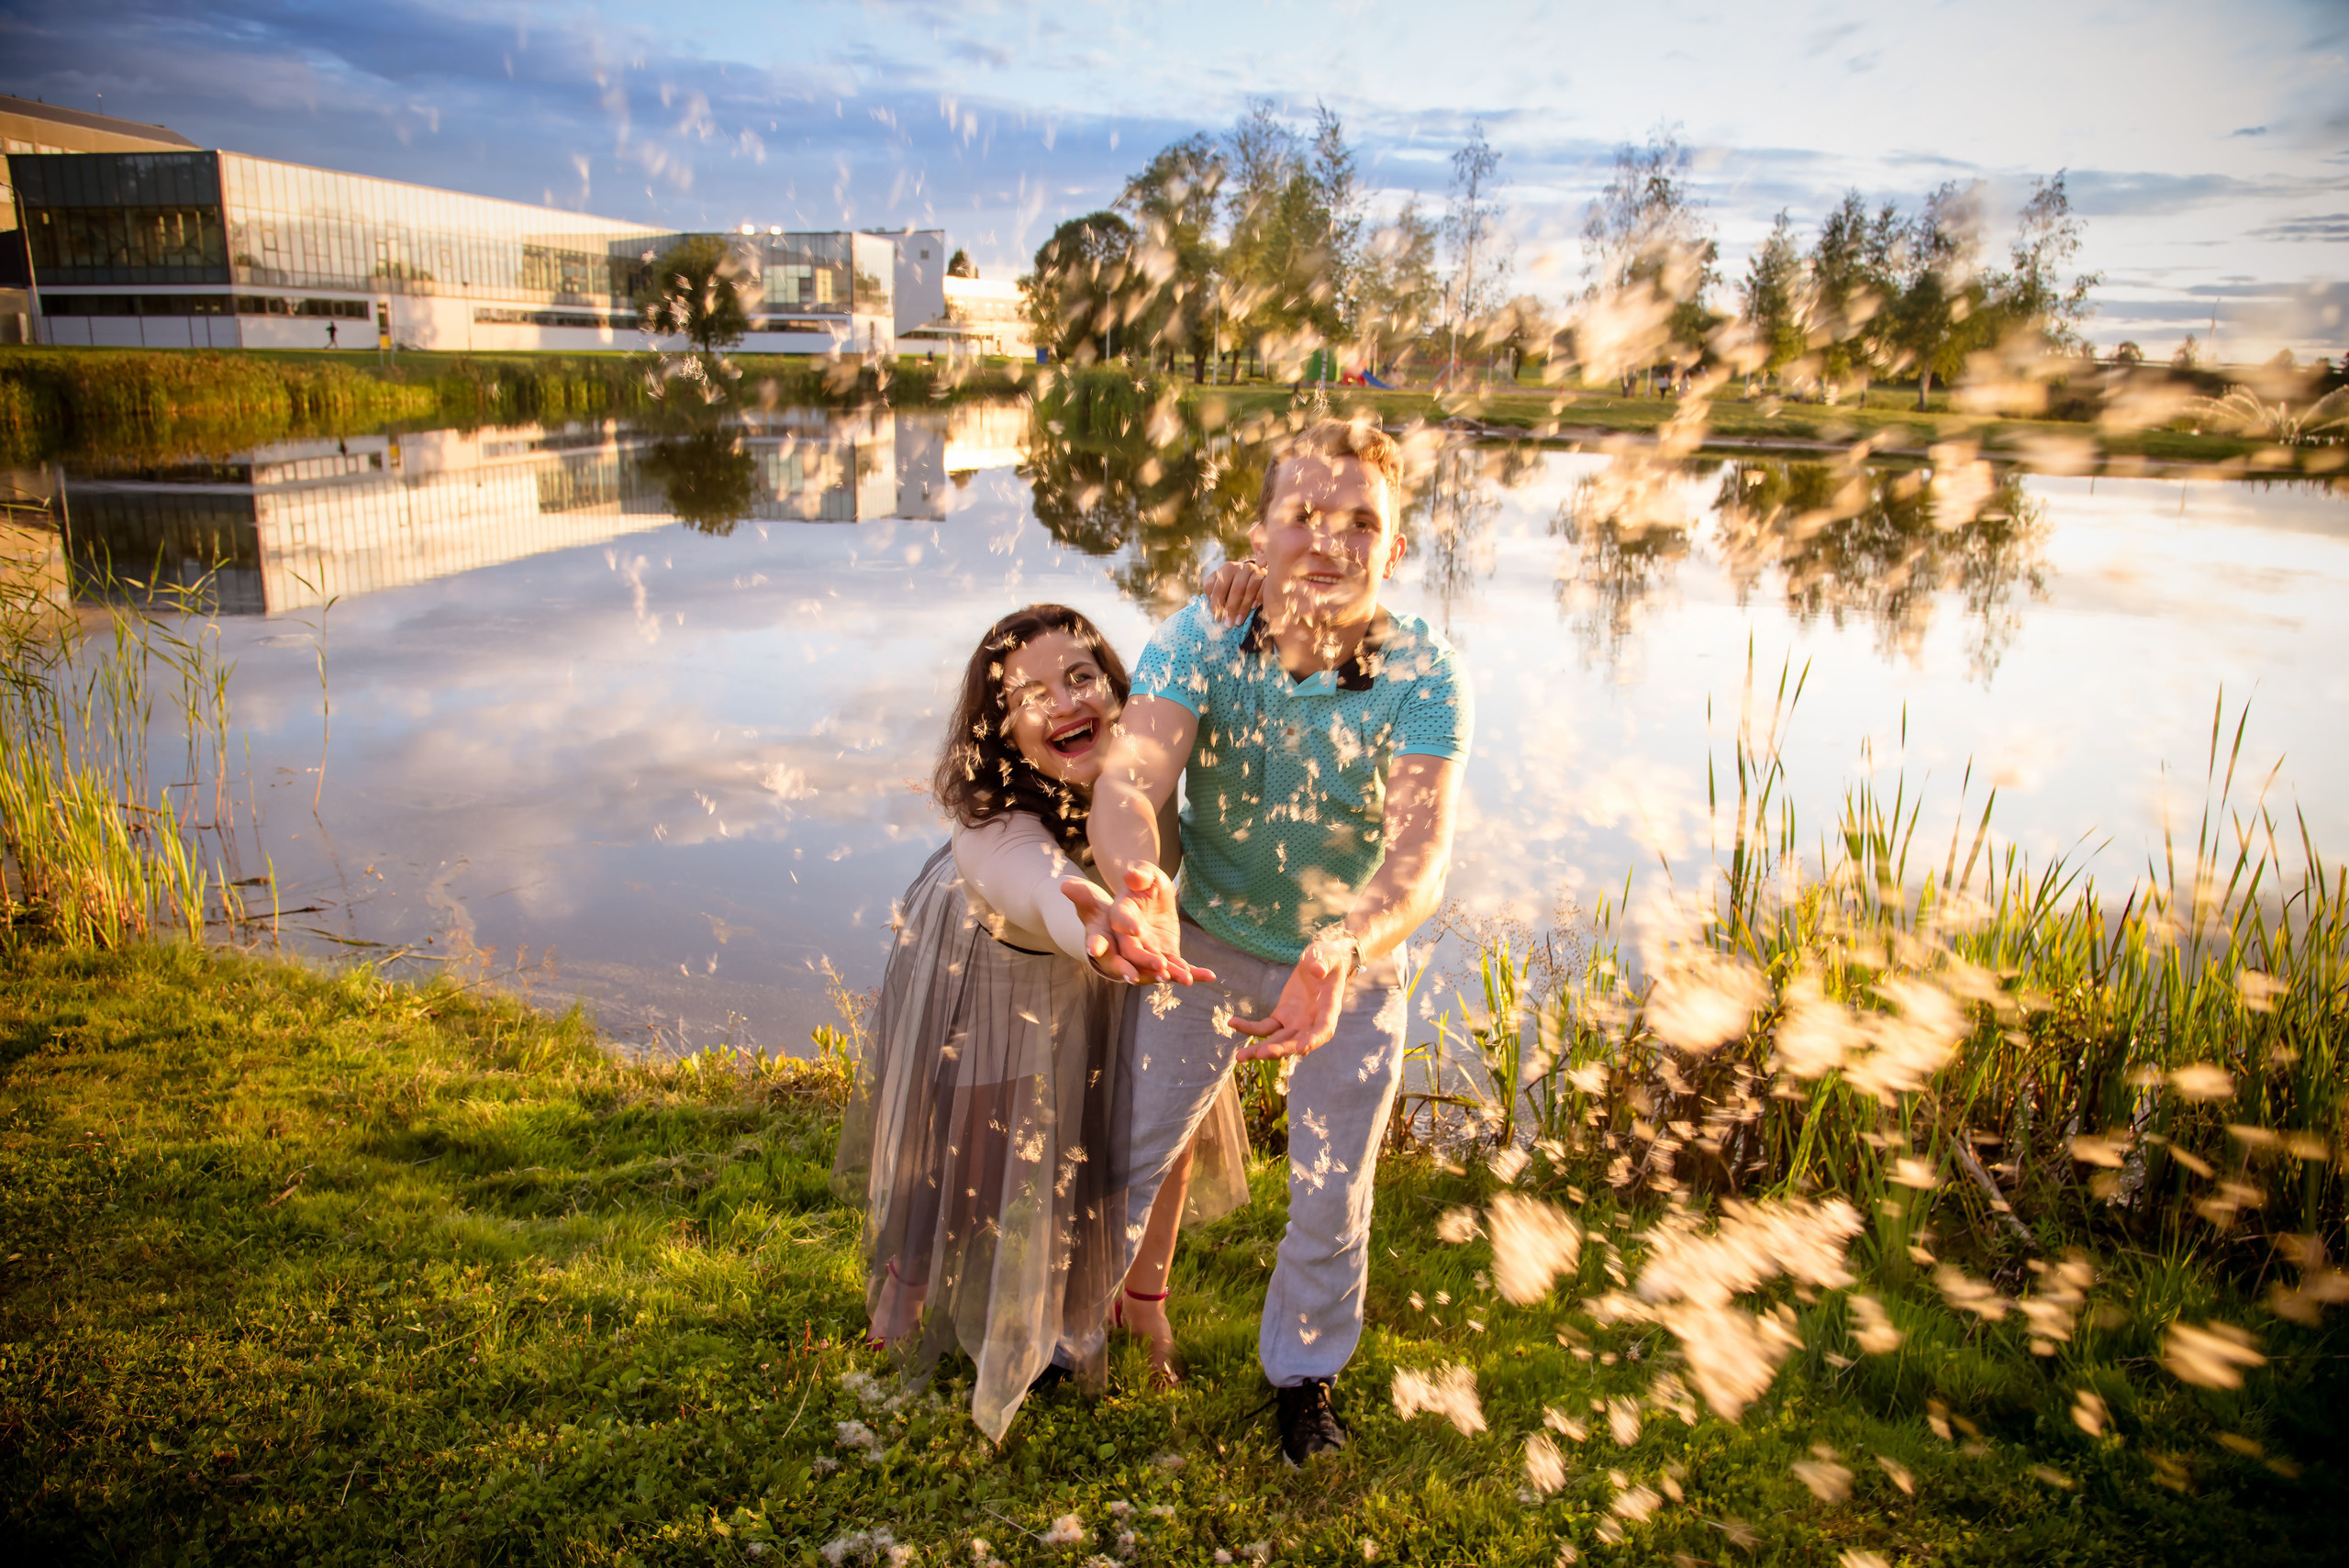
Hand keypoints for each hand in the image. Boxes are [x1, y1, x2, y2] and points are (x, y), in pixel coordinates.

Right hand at [1064, 866, 1215, 984]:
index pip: (1120, 919)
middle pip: (1134, 951)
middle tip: (1160, 966)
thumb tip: (1132, 875)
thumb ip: (1139, 874)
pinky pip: (1178, 965)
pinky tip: (1209, 976)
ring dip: (1170, 972)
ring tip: (1186, 978)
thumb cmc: (1146, 881)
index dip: (1125, 923)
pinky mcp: (1166, 954)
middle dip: (1146, 960)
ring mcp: (1148, 948)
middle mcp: (1130, 936)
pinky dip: (1193, 972)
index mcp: (1121, 912)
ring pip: (1157, 964)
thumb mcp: (1145, 873)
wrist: (1154, 895)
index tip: (1135, 929)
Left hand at [1202, 557, 1265, 626]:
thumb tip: (1209, 605)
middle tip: (1227, 624)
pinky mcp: (1266, 576)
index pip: (1219, 587)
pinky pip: (1263, 589)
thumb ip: (1212, 591)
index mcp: (1227, 569)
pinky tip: (1254, 608)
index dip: (1216, 603)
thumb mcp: (1221, 584)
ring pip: (1249, 590)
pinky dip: (1258, 599)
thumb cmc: (1233, 583)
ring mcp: (1255, 571)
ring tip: (1238, 622)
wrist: (1253, 575)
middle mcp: (1241, 567)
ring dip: (1243, 608)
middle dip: (1230, 609)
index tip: (1216, 617)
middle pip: (1236, 589)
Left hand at [1229, 939, 1352, 1060]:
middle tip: (1262, 1054)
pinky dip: (1249, 1028)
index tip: (1301, 1048)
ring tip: (1241, 1057)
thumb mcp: (1327, 955)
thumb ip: (1322, 963)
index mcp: (1329, 1009)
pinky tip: (1233, 1023)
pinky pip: (1264, 1027)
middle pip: (1297, 1042)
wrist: (1317, 963)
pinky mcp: (1280, 1018)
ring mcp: (1295, 1023)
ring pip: (1278, 1041)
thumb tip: (1317, 971)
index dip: (1313, 1040)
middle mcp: (1312, 1023)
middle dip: (1281, 1050)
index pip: (1324, 1030)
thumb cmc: (1327, 958)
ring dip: (1260, 1050)